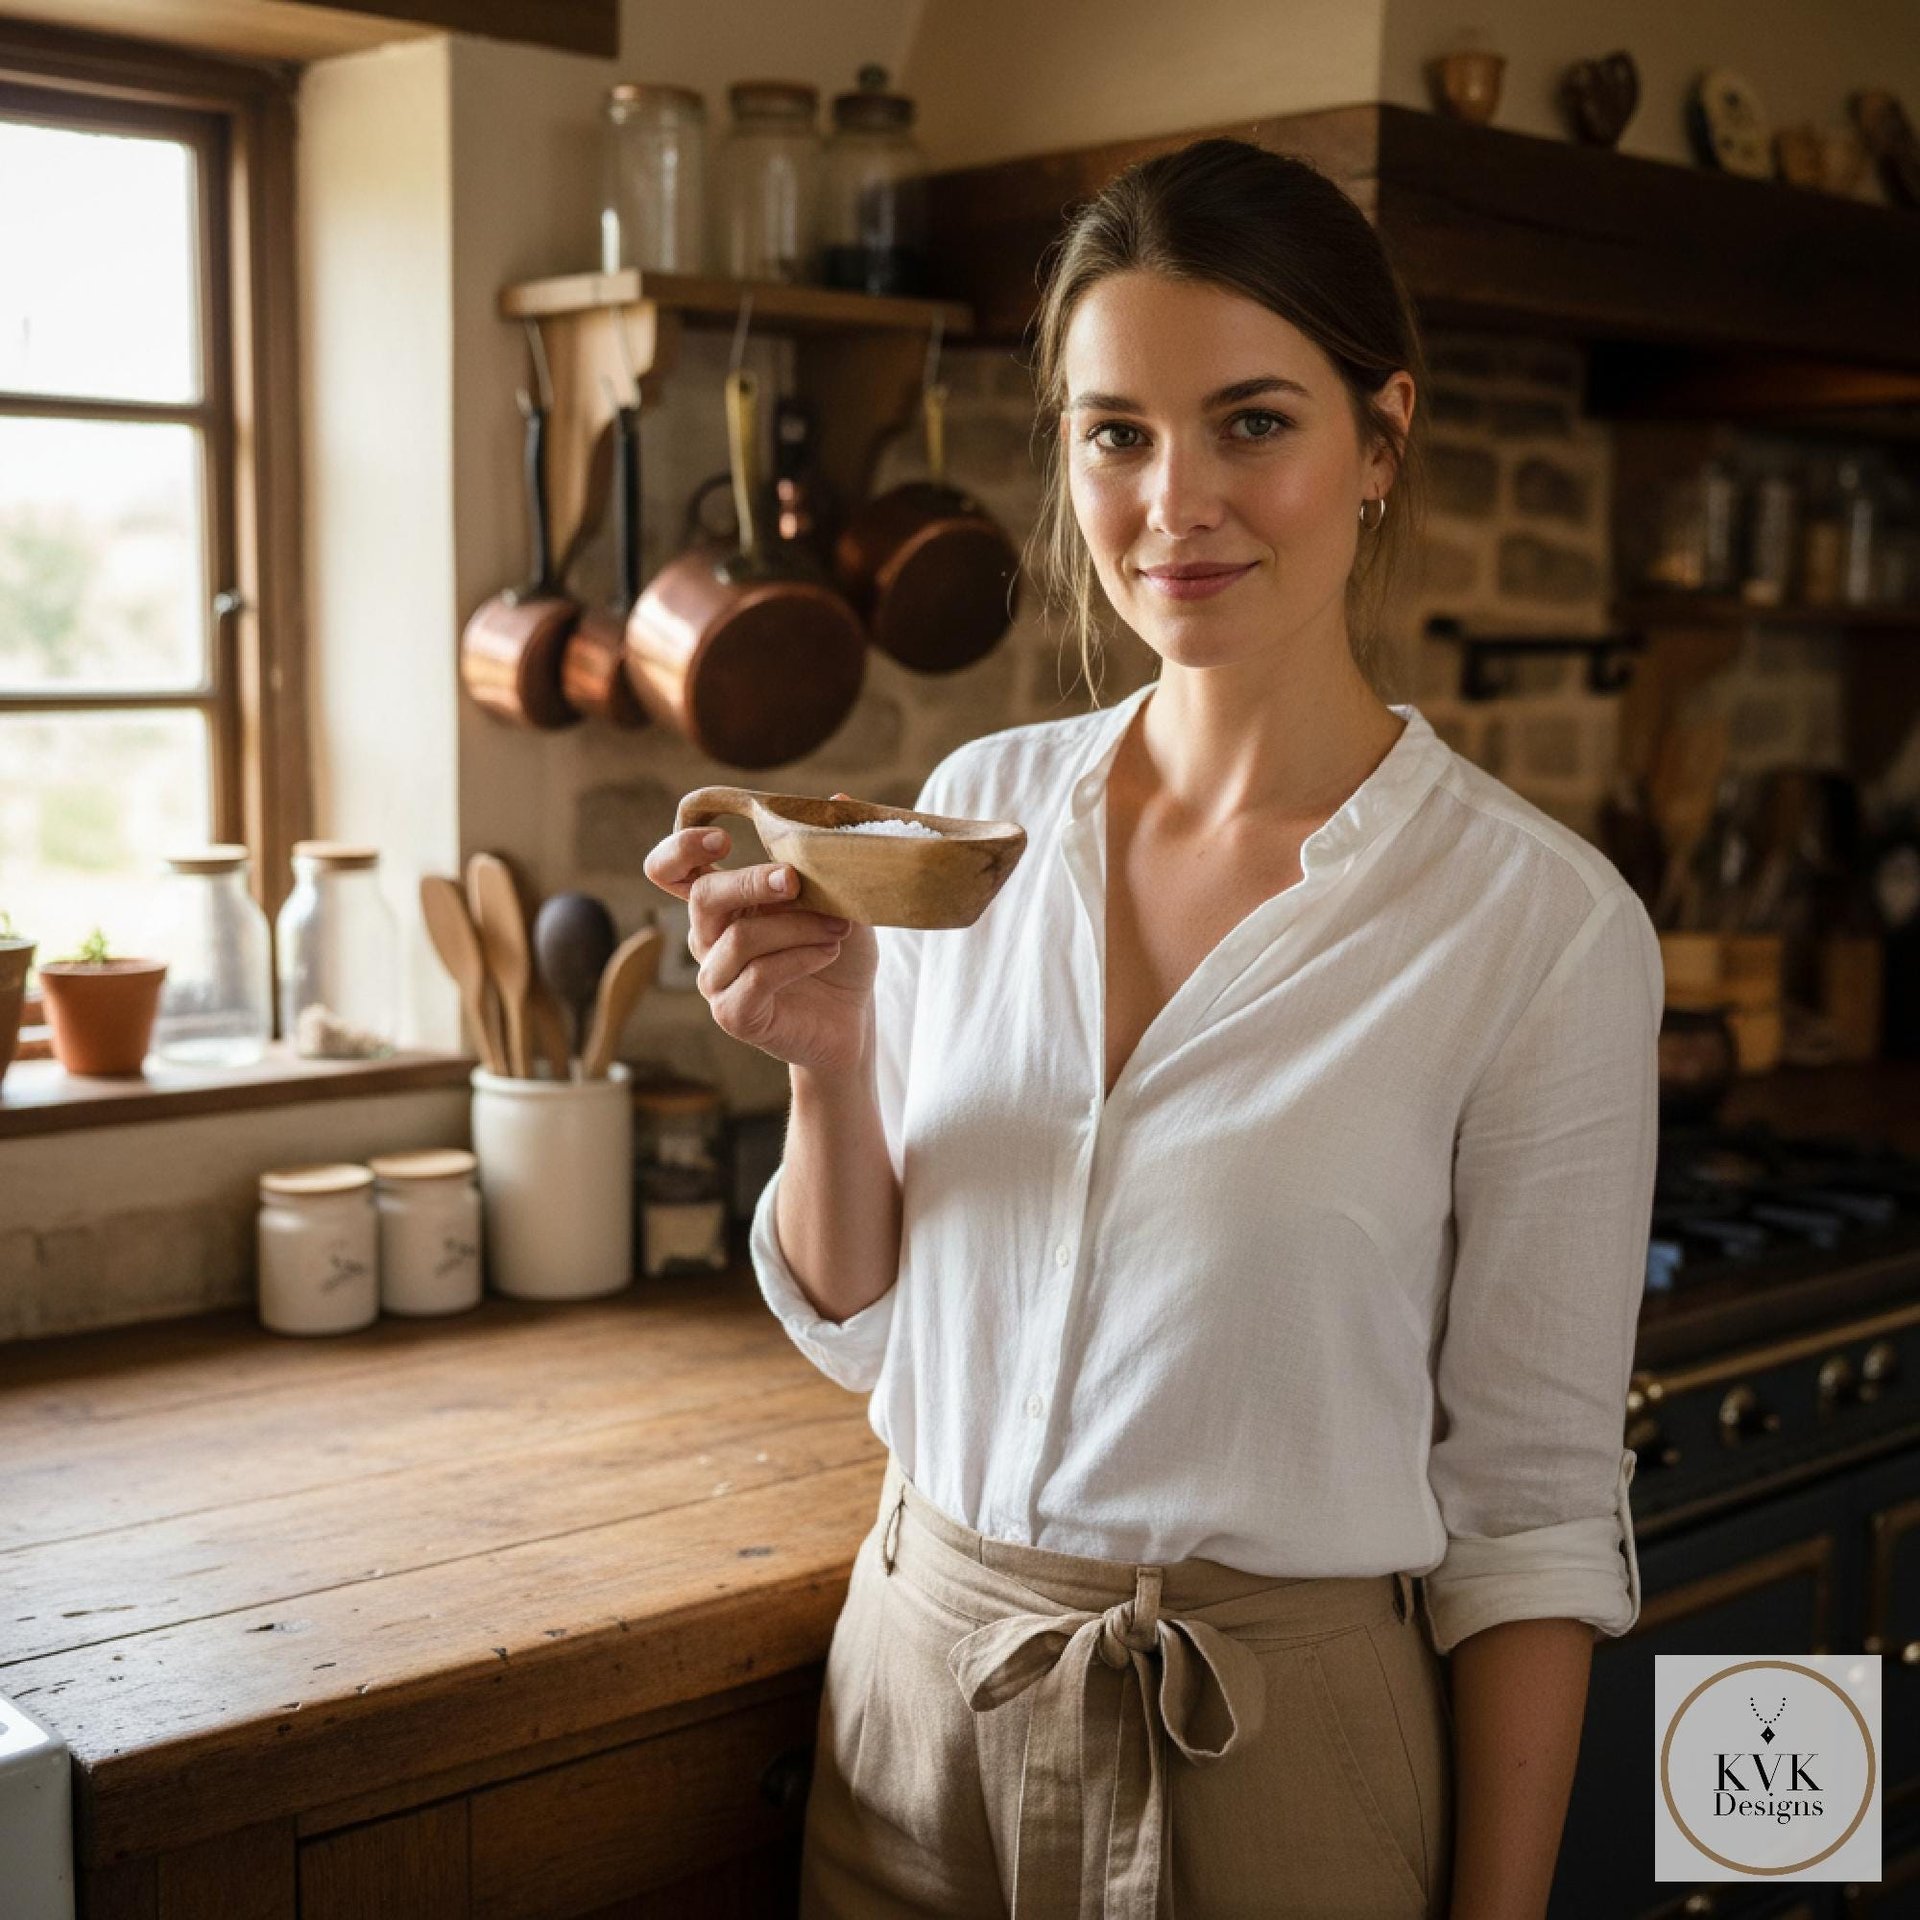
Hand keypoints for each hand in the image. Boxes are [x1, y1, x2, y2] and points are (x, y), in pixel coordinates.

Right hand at [642, 793, 877, 1077]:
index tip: (723, 839)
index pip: (671, 870)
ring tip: (839, 927)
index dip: (681, 848)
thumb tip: (840, 798)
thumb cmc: (839, 953)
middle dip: (749, 881)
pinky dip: (798, 959)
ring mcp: (716, 979)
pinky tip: (829, 952)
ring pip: (739, 938)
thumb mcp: (844, 898)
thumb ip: (833, 855)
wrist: (854, 1019)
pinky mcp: (733, 1014)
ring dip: (795, 926)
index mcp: (723, 902)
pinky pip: (757, 978)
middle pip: (702, 896)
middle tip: (794, 880)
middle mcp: (709, 938)